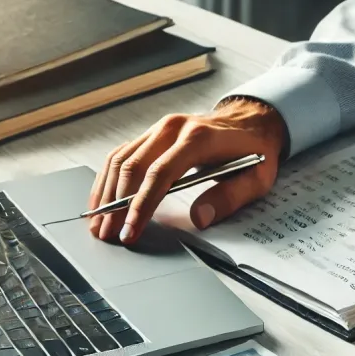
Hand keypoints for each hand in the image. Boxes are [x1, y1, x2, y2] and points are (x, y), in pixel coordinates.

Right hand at [88, 97, 287, 243]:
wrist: (252, 121)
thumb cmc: (254, 151)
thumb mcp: (256, 178)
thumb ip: (230, 198)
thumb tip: (199, 219)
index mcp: (198, 138)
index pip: (159, 174)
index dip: (141, 205)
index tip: (130, 231)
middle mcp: (173, 128)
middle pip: (132, 167)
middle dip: (116, 205)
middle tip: (106, 234)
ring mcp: (159, 129)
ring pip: (120, 159)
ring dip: (106, 193)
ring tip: (97, 224)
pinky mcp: (152, 134)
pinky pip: (122, 154)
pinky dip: (107, 178)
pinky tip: (101, 200)